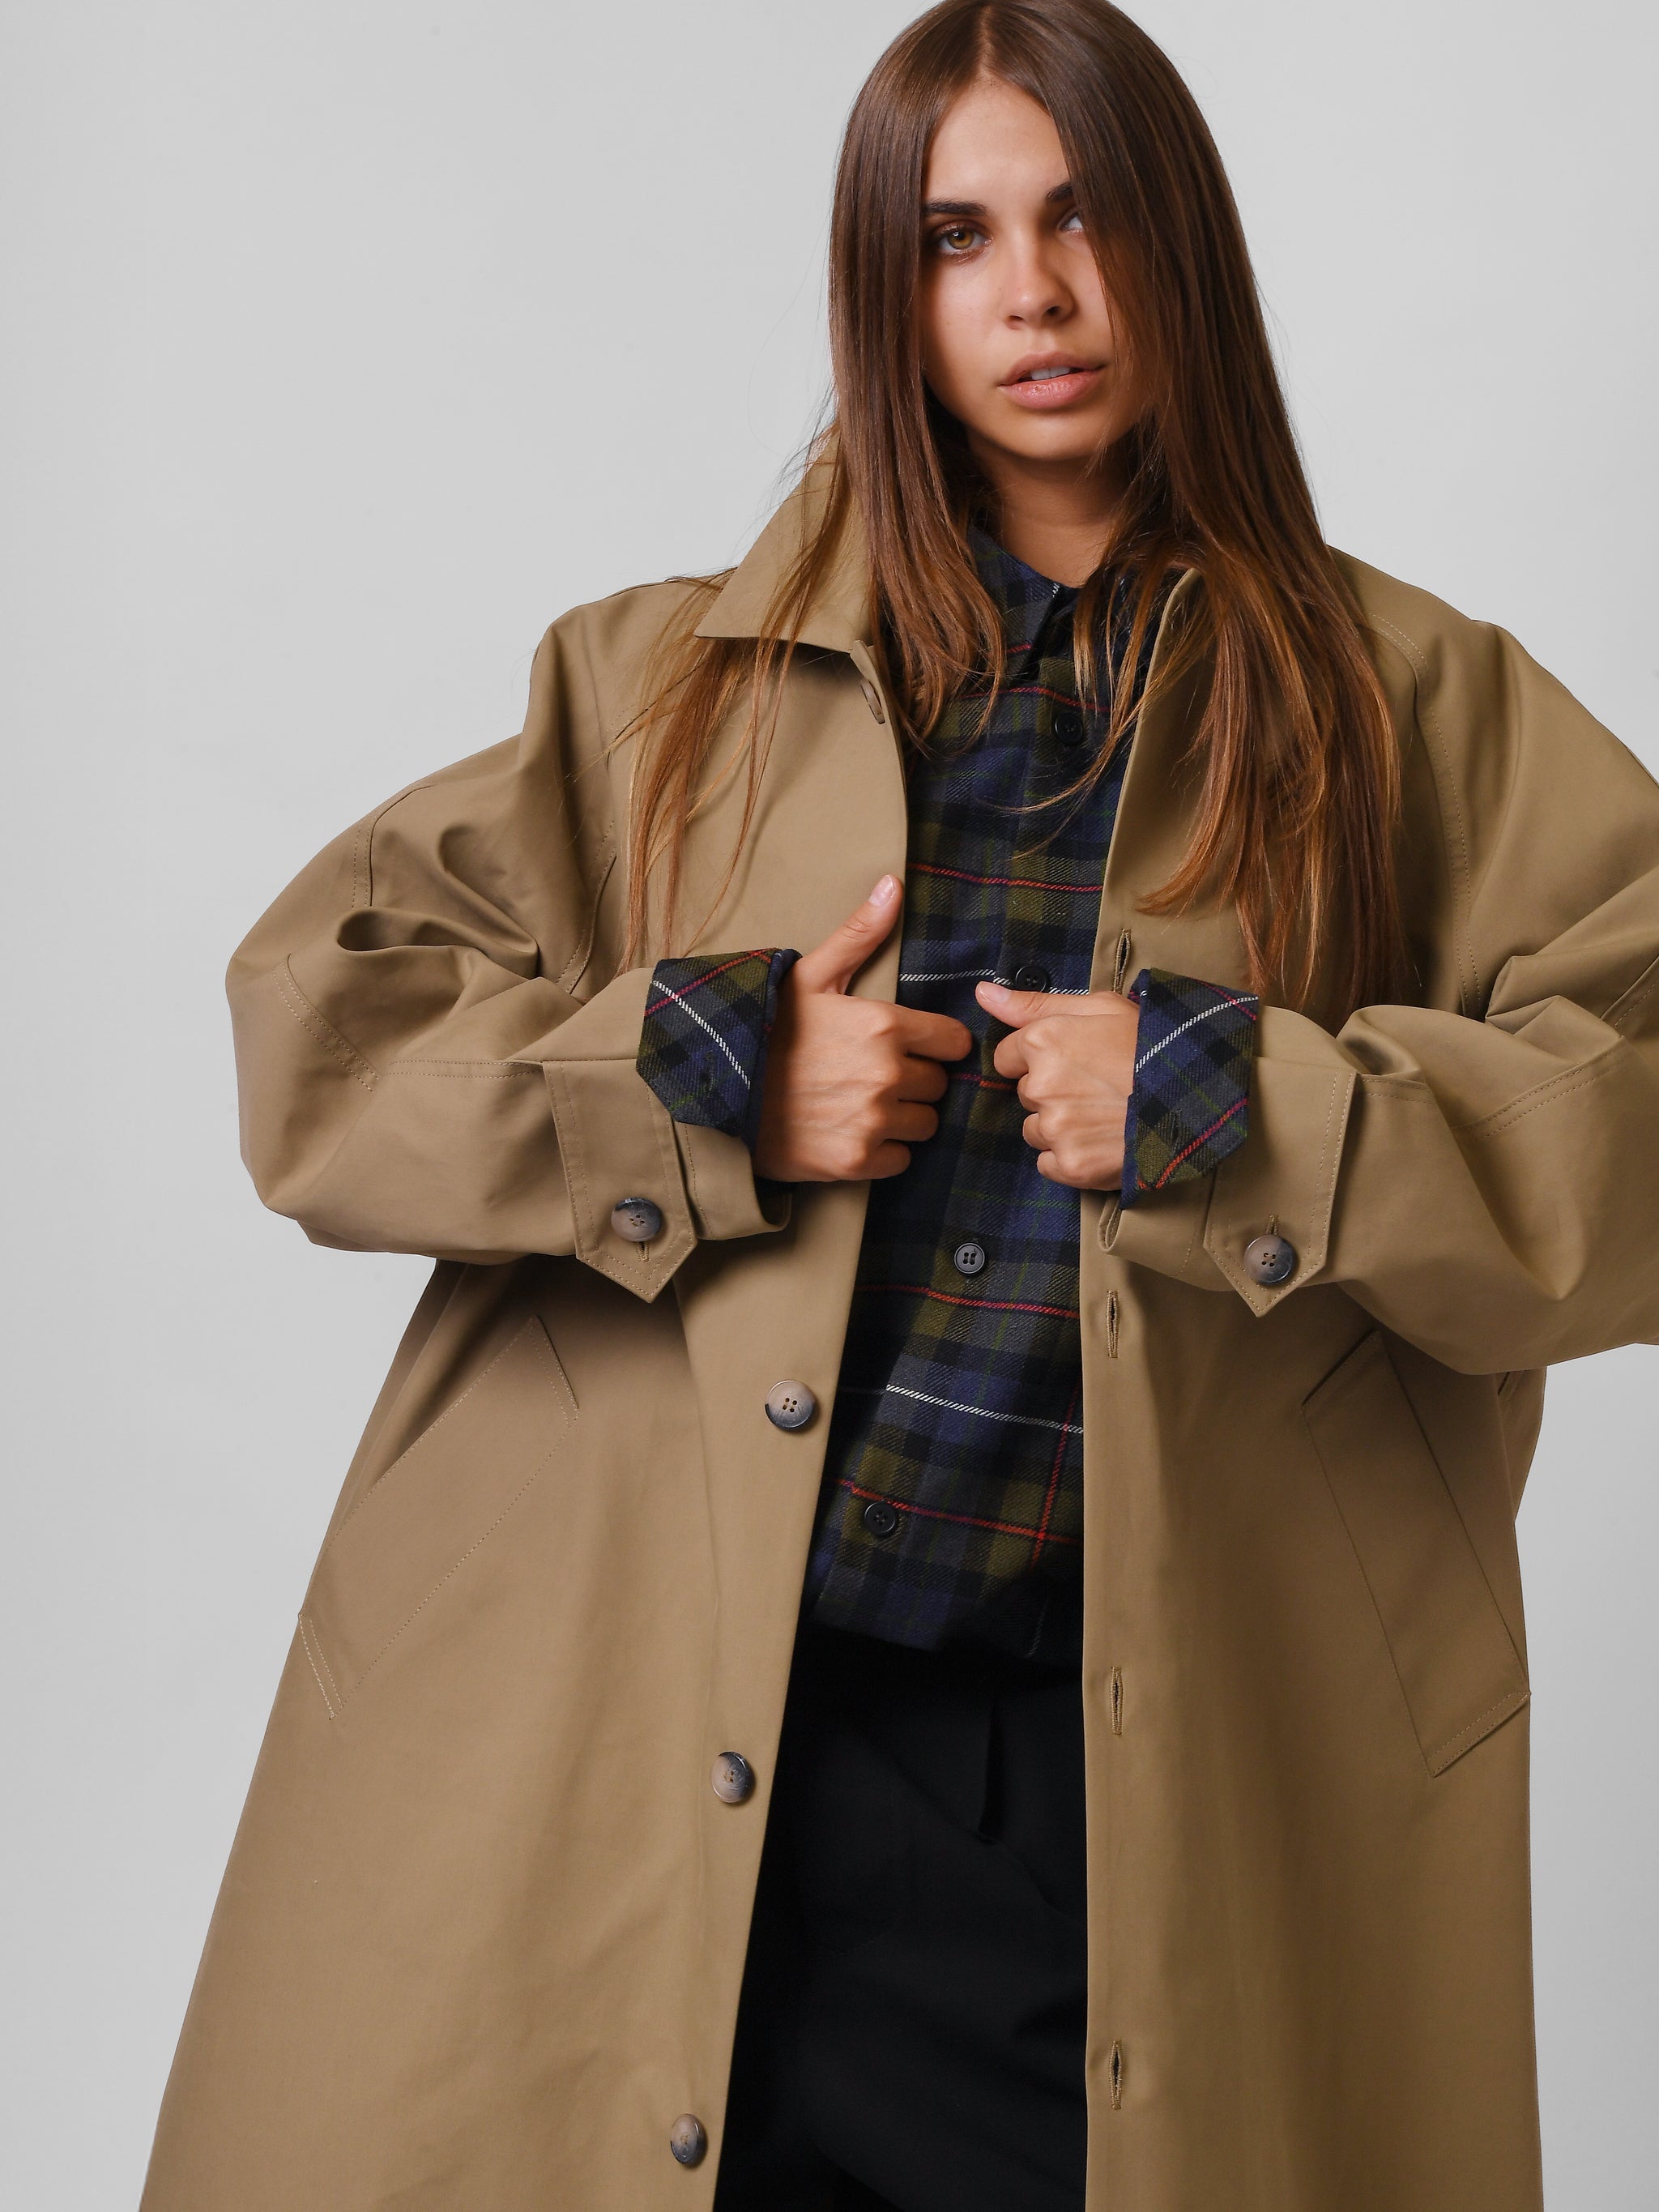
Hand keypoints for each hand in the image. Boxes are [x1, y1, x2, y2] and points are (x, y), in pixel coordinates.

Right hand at [755, 878, 971, 1181]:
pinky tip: (851, 1131)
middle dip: (914, 1080)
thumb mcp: (808, 976)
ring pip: (923, 1123)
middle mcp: (885, 1074)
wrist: (713, 1091)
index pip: (953, 1042)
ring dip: (902, 1116)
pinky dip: (882, 1151)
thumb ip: (859, 935)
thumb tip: (893, 884)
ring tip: (862, 1104)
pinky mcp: (856, 1161)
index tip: (910, 1046)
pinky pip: (900, 1159)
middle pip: (938, 1085)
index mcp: (882, 1024)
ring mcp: (871, 1120)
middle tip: (873, 1075)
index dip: (934, 1043)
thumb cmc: (764, 1029)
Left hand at [977, 979, 1137, 1189]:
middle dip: (1052, 1092)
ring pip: (1035, 1130)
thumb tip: (982, 992)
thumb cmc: (1152, 1046)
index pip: (1007, 1056)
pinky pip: (1048, 1163)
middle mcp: (1041, 1086)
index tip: (1071, 1062)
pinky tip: (1101, 1142)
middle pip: (1025, 1094)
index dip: (1037, 1059)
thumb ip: (1035, 1002)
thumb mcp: (1102, 1007)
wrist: (1197, 1098)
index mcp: (1043, 1041)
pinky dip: (1070, 1158)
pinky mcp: (1070, 1165)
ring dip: (1060, 1127)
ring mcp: (1055, 1129)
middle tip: (1098, 1088)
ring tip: (1104, 1116)